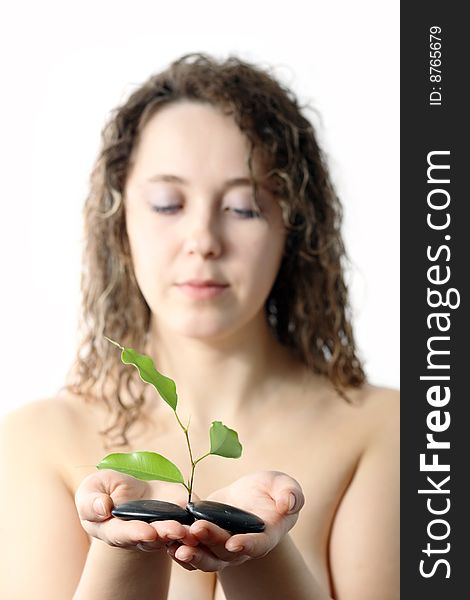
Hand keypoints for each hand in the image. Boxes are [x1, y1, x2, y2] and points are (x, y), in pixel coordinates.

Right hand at [75, 470, 198, 552]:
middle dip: (164, 534)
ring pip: (174, 537)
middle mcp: (140, 536)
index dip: (135, 534)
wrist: (130, 490)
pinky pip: (191, 528)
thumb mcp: (91, 490)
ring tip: (191, 530)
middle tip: (175, 530)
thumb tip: (102, 507)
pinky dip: (198, 529)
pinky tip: (206, 524)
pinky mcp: (180, 518)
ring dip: (184, 536)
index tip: (146, 531)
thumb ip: (91, 501)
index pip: (124, 535)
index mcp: (114, 531)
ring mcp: (162, 529)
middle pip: (153, 539)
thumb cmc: (105, 491)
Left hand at [167, 470, 303, 570]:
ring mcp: (222, 547)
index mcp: (266, 536)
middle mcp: (242, 547)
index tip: (235, 543)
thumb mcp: (285, 485)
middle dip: (210, 542)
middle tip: (196, 531)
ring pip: (206, 558)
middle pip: (225, 552)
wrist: (253, 497)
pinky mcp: (205, 541)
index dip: (247, 545)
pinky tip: (166, 542)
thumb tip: (289, 503)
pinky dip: (179, 549)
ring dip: (191, 554)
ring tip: (176, 545)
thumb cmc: (273, 492)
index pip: (258, 546)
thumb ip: (291, 494)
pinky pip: (192, 551)